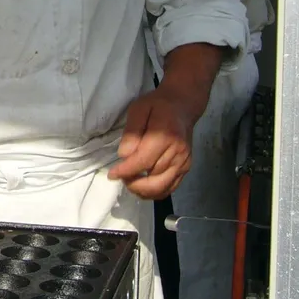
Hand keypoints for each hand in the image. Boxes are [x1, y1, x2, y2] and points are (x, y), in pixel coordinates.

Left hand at [108, 86, 198, 200]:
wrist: (182, 106)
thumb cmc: (157, 106)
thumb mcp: (138, 109)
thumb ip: (131, 132)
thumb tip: (124, 155)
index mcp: (166, 136)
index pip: (143, 161)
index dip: (126, 171)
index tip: (112, 174)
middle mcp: (178, 152)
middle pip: (153, 179)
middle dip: (134, 183)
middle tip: (121, 178)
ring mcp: (184, 162)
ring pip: (161, 187)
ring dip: (143, 190)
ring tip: (130, 181)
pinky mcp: (186, 168)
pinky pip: (170, 188)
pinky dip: (155, 192)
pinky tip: (143, 187)